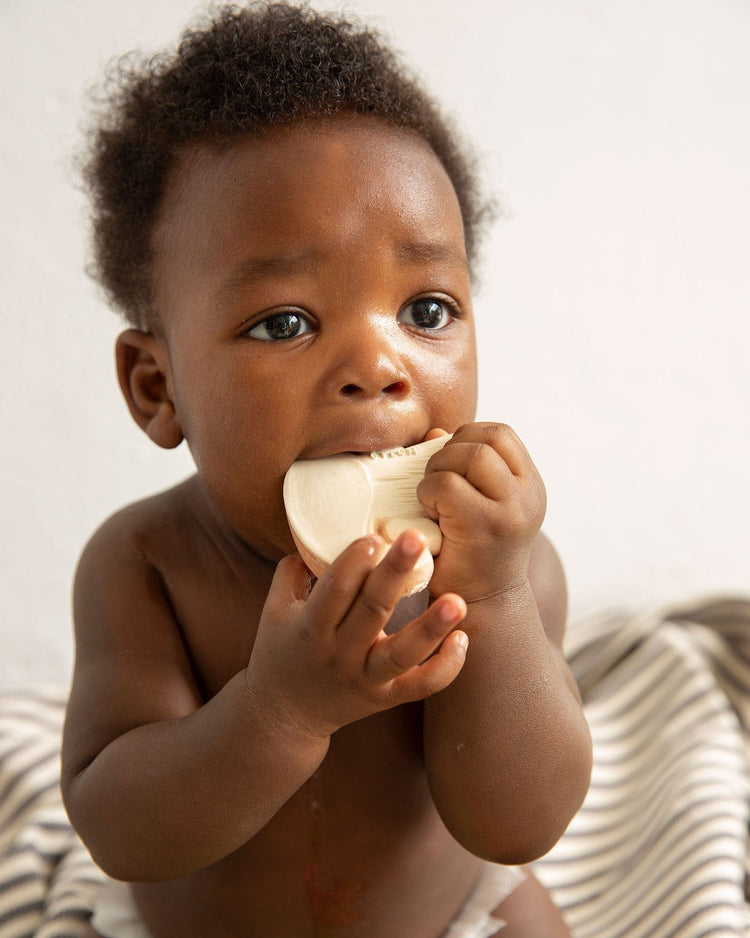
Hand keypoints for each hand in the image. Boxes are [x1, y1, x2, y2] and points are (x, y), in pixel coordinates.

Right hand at [245, 531, 467, 738]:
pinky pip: (420, 686)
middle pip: (371, 611)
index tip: (373, 537)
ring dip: (431, 627)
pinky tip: (462, 638)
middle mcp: (339, 654)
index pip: (334, 591)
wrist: (284, 714)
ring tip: (457, 600)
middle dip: (394, 574)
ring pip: (402, 655)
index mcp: (310, 628)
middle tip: (415, 538)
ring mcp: (365, 678)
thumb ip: (292, 570)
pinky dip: (445, 667)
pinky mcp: (386, 698)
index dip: (353, 564)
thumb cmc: (280, 651)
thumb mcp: (274, 609)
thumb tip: (317, 531)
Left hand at [418, 423, 546, 601]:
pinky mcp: (485, 526)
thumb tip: (434, 433)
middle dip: (449, 453)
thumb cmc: (470, 553)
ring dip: (438, 471)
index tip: (449, 467)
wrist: (480, 609)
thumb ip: (462, 467)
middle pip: (485, 439)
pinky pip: (446, 485)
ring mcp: (511, 511)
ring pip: (468, 455)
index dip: (466, 437)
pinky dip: (427, 493)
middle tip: (436, 484)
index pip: (500, 433)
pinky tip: (430, 515)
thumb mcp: (475, 504)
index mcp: (530, 485)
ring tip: (434, 500)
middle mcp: (528, 495)